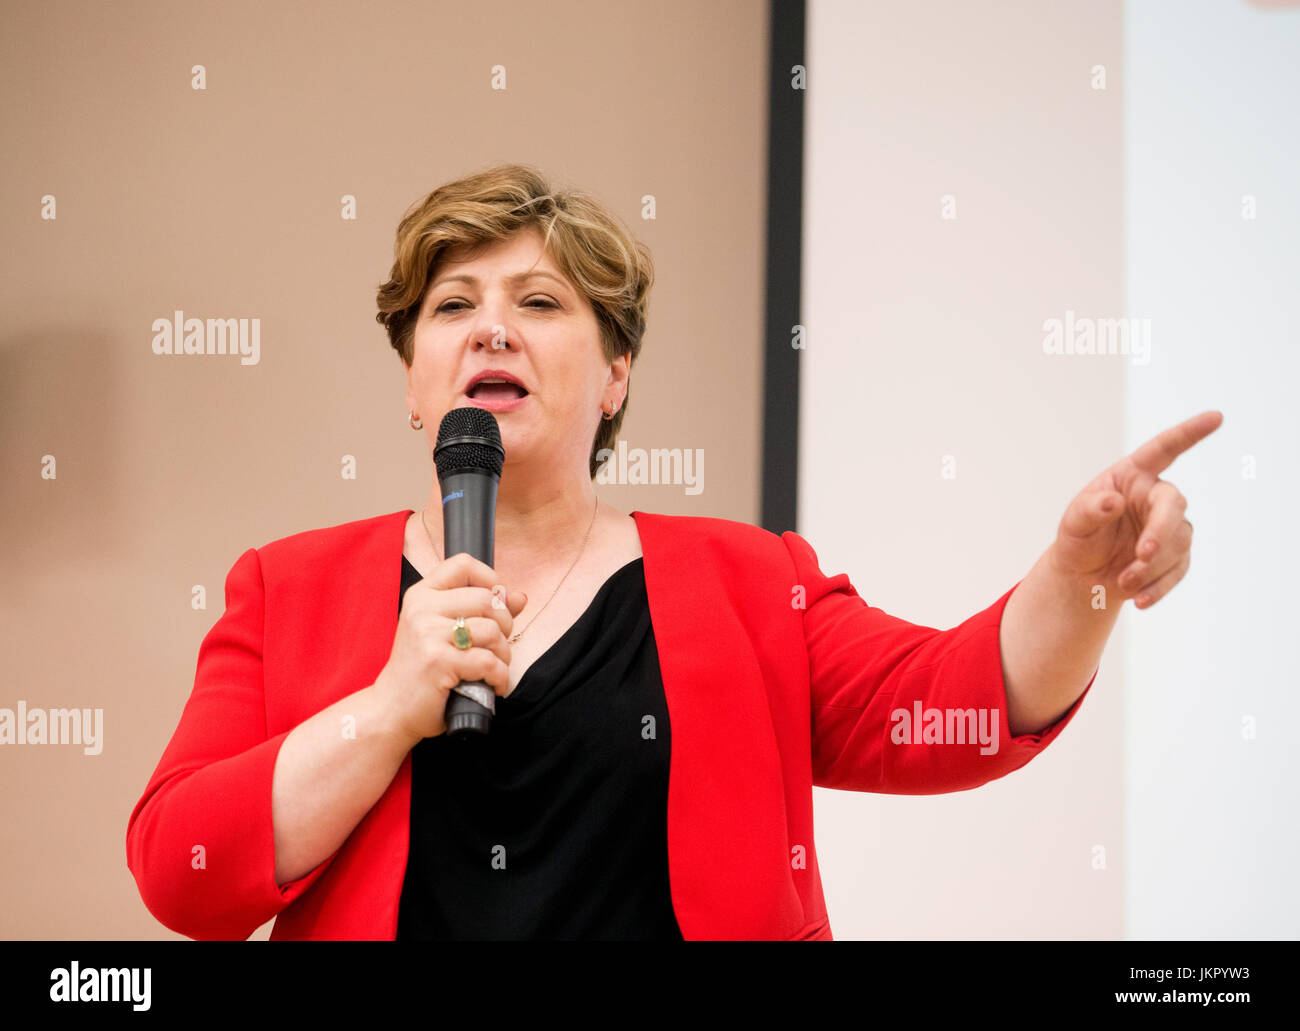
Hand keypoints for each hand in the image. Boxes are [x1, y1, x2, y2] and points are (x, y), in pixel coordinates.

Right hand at [371, 552, 526, 745]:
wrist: (391, 709)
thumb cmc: (421, 671)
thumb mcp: (443, 632)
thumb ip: (480, 610)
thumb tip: (519, 597)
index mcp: (421, 595)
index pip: (463, 564)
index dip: (491, 579)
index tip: (498, 603)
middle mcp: (422, 609)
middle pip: (487, 599)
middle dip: (505, 624)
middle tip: (498, 646)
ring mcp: (428, 634)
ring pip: (492, 631)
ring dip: (504, 653)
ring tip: (495, 667)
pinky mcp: (438, 662)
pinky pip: (488, 662)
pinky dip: (500, 676)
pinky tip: (494, 685)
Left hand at [1048, 410, 1222, 608]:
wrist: (1082, 576)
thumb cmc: (1078, 538)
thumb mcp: (1073, 522)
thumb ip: (1090, 509)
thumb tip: (1112, 501)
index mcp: (1132, 477)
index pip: (1163, 450)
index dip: (1189, 433)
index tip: (1216, 417)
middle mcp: (1156, 498)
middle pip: (1174, 505)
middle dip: (1161, 531)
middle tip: (1143, 555)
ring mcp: (1169, 528)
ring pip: (1176, 544)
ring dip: (1150, 567)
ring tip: (1122, 582)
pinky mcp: (1175, 558)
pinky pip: (1177, 571)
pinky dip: (1159, 587)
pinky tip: (1141, 601)